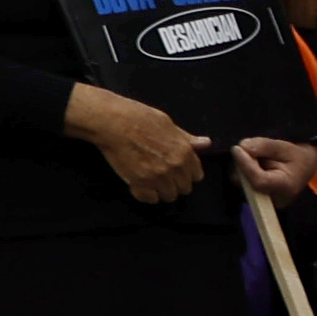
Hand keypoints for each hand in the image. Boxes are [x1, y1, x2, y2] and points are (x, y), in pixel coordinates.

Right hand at [65, 82, 208, 205]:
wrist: (110, 122)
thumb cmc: (137, 117)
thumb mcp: (166, 123)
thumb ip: (186, 138)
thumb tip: (206, 143)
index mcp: (184, 152)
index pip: (197, 175)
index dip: (186, 173)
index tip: (177, 170)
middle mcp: (175, 167)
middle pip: (184, 188)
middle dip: (175, 183)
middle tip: (162, 175)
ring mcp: (158, 177)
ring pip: (169, 196)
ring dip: (161, 190)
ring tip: (150, 181)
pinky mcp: (139, 183)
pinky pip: (150, 199)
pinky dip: (145, 194)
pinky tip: (140, 185)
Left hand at [232, 134, 316, 207]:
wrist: (302, 168)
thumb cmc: (295, 158)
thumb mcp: (284, 147)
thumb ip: (264, 146)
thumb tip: (243, 147)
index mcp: (285, 187)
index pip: (259, 180)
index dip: (245, 164)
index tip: (237, 148)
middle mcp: (272, 199)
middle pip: (246, 182)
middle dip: (242, 163)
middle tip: (249, 149)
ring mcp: (262, 202)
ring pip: (239, 182)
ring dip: (240, 166)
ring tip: (256, 157)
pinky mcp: (253, 198)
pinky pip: (239, 182)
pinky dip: (241, 170)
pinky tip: (252, 163)